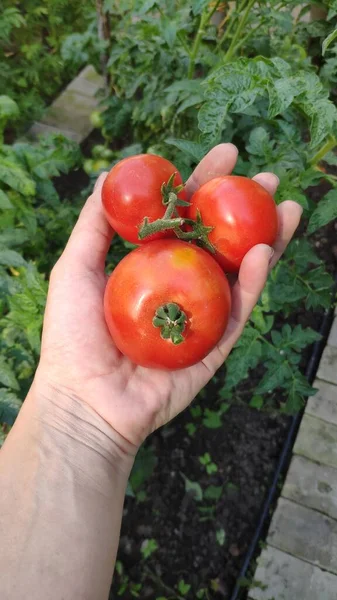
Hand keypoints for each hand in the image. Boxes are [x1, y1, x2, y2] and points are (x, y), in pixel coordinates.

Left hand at [37, 144, 301, 452]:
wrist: (84, 399)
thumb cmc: (72, 336)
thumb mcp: (74, 268)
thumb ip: (93, 225)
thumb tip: (105, 177)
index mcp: (152, 267)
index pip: (185, 219)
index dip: (205, 186)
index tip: (226, 154)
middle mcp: (181, 287)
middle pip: (220, 241)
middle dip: (245, 208)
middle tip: (266, 177)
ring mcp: (201, 317)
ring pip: (240, 272)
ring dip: (268, 239)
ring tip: (287, 207)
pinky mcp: (214, 346)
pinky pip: (238, 311)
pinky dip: (254, 282)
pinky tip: (266, 251)